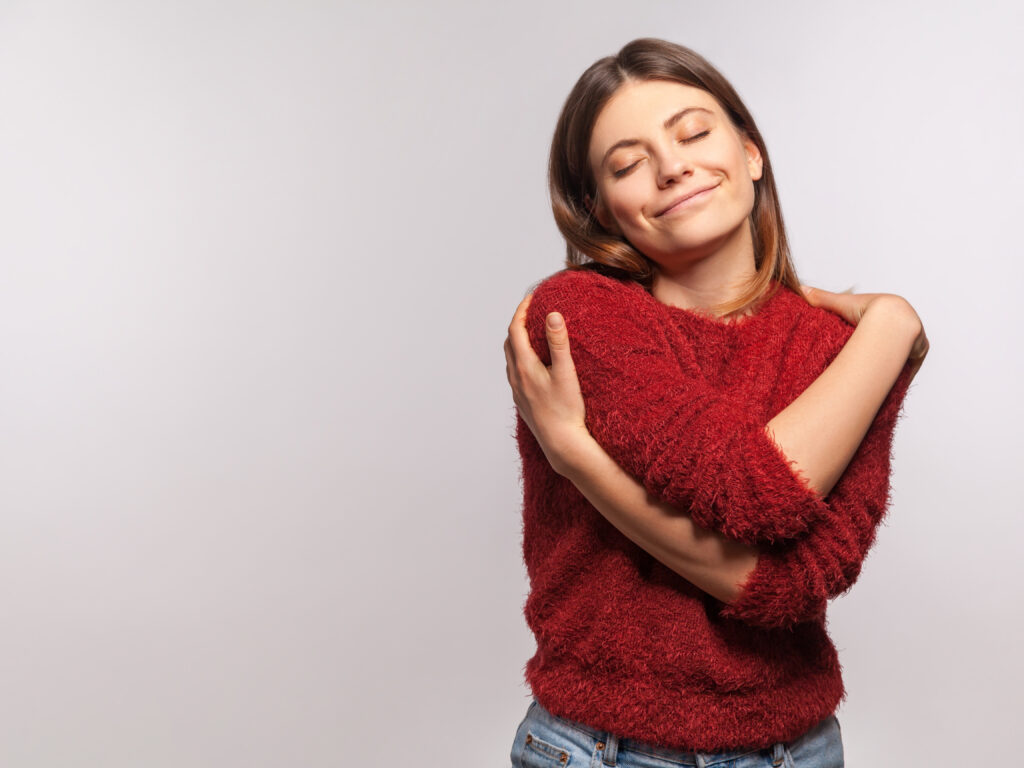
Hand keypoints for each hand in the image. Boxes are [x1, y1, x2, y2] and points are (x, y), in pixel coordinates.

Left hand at [504, 292, 591, 476]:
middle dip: (518, 323)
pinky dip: (520, 358)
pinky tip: (534, 363)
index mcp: (524, 366)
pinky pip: (515, 372)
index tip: (531, 297)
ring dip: (517, 341)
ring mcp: (517, 391)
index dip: (521, 310)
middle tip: (532, 311)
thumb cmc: (566, 410)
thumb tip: (552, 315)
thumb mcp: (566, 373)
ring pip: (510, 358)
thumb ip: (558, 343)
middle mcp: (516, 377)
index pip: (515, 329)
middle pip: (509, 342)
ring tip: (532, 333)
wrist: (561, 443)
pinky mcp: (522, 401)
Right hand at [800, 284, 928, 380]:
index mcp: (890, 313)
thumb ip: (822, 298)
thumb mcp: (841, 303)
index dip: (868, 336)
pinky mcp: (919, 353)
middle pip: (891, 344)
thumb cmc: (867, 310)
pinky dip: (899, 373)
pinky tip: (888, 382)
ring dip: (891, 365)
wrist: (891, 320)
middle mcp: (903, 326)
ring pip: (901, 356)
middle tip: (864, 366)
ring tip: (873, 377)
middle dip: (881, 353)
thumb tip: (801, 288)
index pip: (879, 328)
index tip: (856, 347)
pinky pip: (908, 367)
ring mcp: (914, 340)